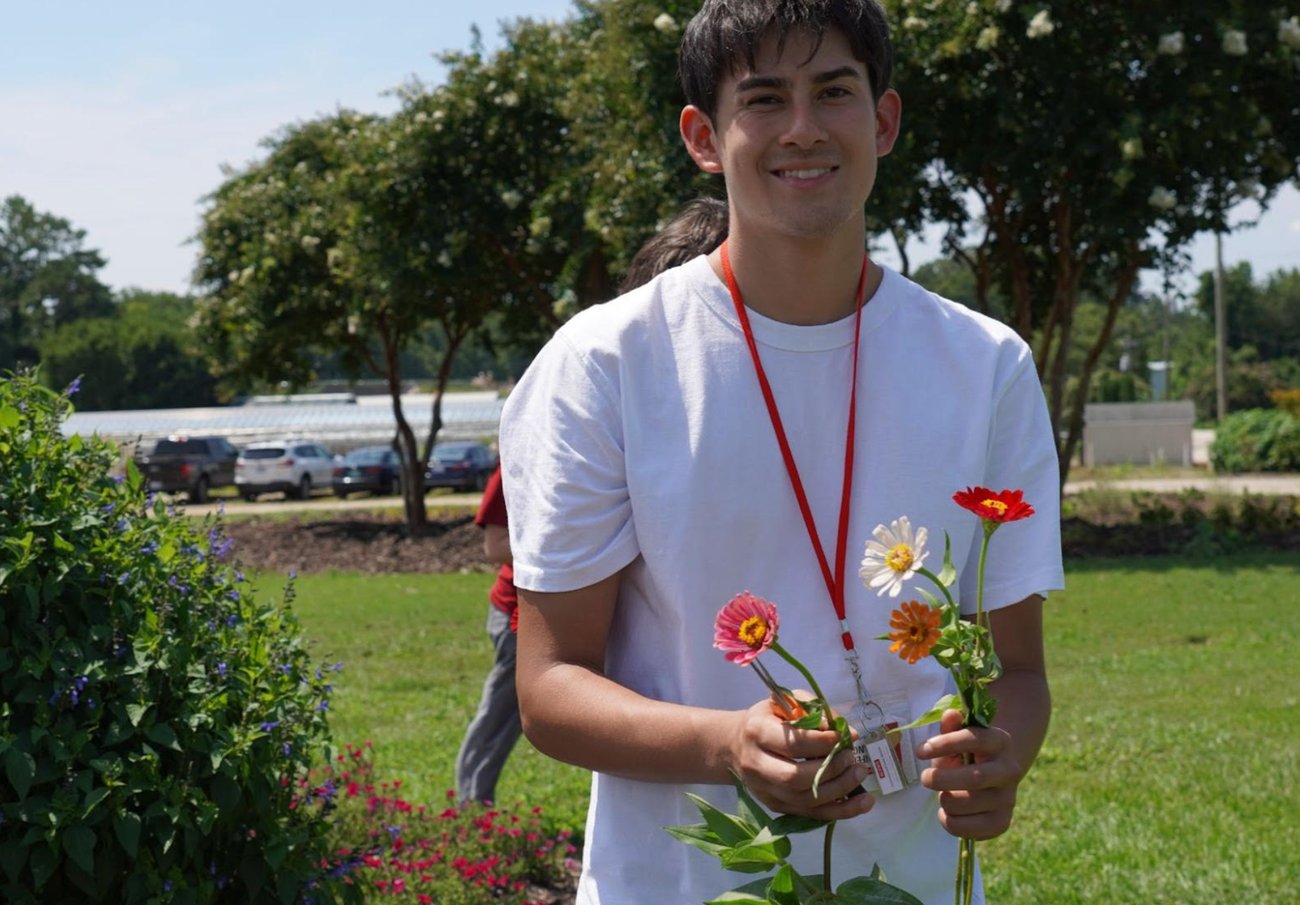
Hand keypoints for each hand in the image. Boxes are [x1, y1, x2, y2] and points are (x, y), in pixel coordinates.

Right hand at [727, 698, 874, 819]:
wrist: (736, 745)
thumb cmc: (767, 719)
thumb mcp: (785, 702)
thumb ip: (814, 710)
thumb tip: (846, 733)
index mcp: (757, 732)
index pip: (793, 743)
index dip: (823, 743)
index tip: (845, 737)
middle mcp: (756, 765)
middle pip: (795, 777)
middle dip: (831, 769)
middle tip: (852, 758)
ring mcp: (765, 791)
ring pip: (805, 800)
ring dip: (839, 789)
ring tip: (859, 773)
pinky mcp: (776, 807)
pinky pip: (812, 814)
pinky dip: (841, 810)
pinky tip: (864, 802)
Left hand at [916, 708, 1023, 839]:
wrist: (990, 781)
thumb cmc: (966, 756)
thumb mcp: (956, 739)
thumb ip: (951, 727)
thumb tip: (950, 714)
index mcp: (1000, 742)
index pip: (975, 739)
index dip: (946, 744)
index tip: (919, 751)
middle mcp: (1010, 770)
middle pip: (973, 778)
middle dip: (941, 779)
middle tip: (925, 778)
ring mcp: (1008, 798)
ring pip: (966, 804)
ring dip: (944, 800)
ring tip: (943, 795)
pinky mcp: (1002, 823)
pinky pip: (967, 828)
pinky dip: (949, 821)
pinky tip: (948, 812)